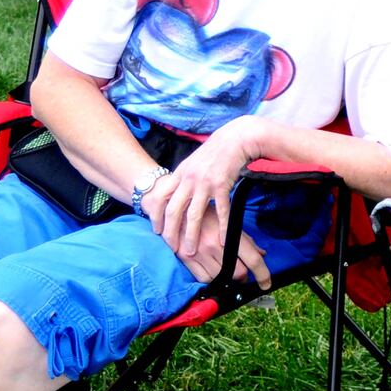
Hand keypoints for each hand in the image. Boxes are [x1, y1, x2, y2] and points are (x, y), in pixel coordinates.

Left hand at [150, 116, 267, 257]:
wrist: (234, 140)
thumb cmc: (215, 153)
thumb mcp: (192, 163)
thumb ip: (183, 179)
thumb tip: (174, 195)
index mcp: (179, 174)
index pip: (159, 198)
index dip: (155, 217)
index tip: (157, 231)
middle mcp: (188, 179)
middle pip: (173, 210)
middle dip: (170, 233)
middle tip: (172, 248)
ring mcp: (204, 183)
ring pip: (193, 215)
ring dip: (191, 235)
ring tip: (190, 251)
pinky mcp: (221, 185)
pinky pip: (220, 210)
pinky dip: (221, 227)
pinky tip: (222, 240)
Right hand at [168, 207, 271, 288]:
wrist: (179, 208)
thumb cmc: (207, 214)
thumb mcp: (230, 222)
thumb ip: (246, 240)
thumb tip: (261, 254)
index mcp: (229, 233)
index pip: (253, 259)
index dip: (263, 275)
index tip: (266, 283)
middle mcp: (214, 244)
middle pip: (238, 273)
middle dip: (244, 277)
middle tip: (243, 274)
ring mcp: (199, 252)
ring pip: (220, 278)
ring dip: (227, 279)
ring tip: (227, 271)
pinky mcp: (186, 258)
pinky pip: (203, 279)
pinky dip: (211, 279)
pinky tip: (213, 272)